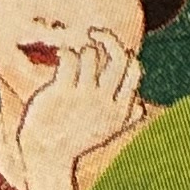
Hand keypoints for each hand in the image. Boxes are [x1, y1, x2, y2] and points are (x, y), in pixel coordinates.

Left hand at [13, 33, 143, 185]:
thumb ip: (128, 118)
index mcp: (120, 110)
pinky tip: (60, 57)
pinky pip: (70, 58)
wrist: (47, 158)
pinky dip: (66, 52)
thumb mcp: (108, 133)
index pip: (134, 70)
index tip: (109, 52)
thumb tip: (142, 105)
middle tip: (93, 32)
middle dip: (108, 37)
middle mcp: (105, 102)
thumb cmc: (75, 142)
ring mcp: (84, 97)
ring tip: (72, 54)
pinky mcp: (63, 93)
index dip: (124, 54)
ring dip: (82, 48)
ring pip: (92, 53)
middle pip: (119, 56)